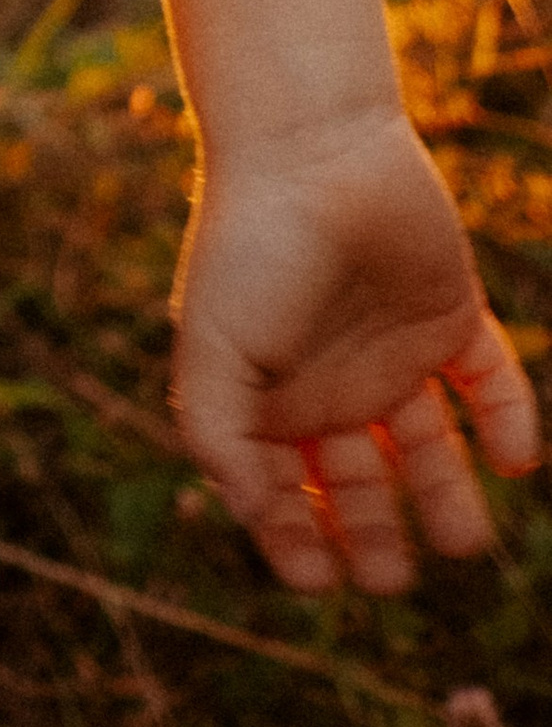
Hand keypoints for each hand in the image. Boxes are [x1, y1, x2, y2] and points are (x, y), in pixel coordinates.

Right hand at [172, 110, 540, 590]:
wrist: (313, 146)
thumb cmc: (250, 245)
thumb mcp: (213, 348)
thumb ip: (217, 437)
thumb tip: (250, 512)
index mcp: (272, 395)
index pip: (285, 491)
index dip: (294, 539)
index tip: (317, 580)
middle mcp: (334, 384)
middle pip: (361, 484)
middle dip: (374, 538)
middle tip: (389, 577)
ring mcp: (394, 352)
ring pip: (430, 449)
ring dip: (448, 500)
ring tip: (465, 541)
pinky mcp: (451, 317)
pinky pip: (490, 383)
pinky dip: (510, 423)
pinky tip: (513, 459)